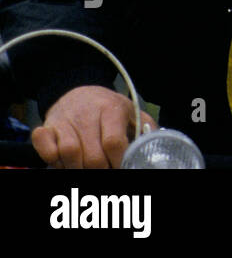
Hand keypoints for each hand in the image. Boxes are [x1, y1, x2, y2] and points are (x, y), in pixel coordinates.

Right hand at [33, 85, 157, 168]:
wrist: (78, 90)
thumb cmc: (108, 107)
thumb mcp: (130, 111)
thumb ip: (145, 127)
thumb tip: (156, 144)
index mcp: (111, 109)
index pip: (114, 142)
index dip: (118, 161)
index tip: (122, 167)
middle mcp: (87, 114)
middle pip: (93, 155)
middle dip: (101, 170)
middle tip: (106, 171)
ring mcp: (64, 121)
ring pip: (69, 153)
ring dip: (77, 168)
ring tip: (86, 168)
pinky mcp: (46, 127)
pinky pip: (44, 147)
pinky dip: (52, 159)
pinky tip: (63, 161)